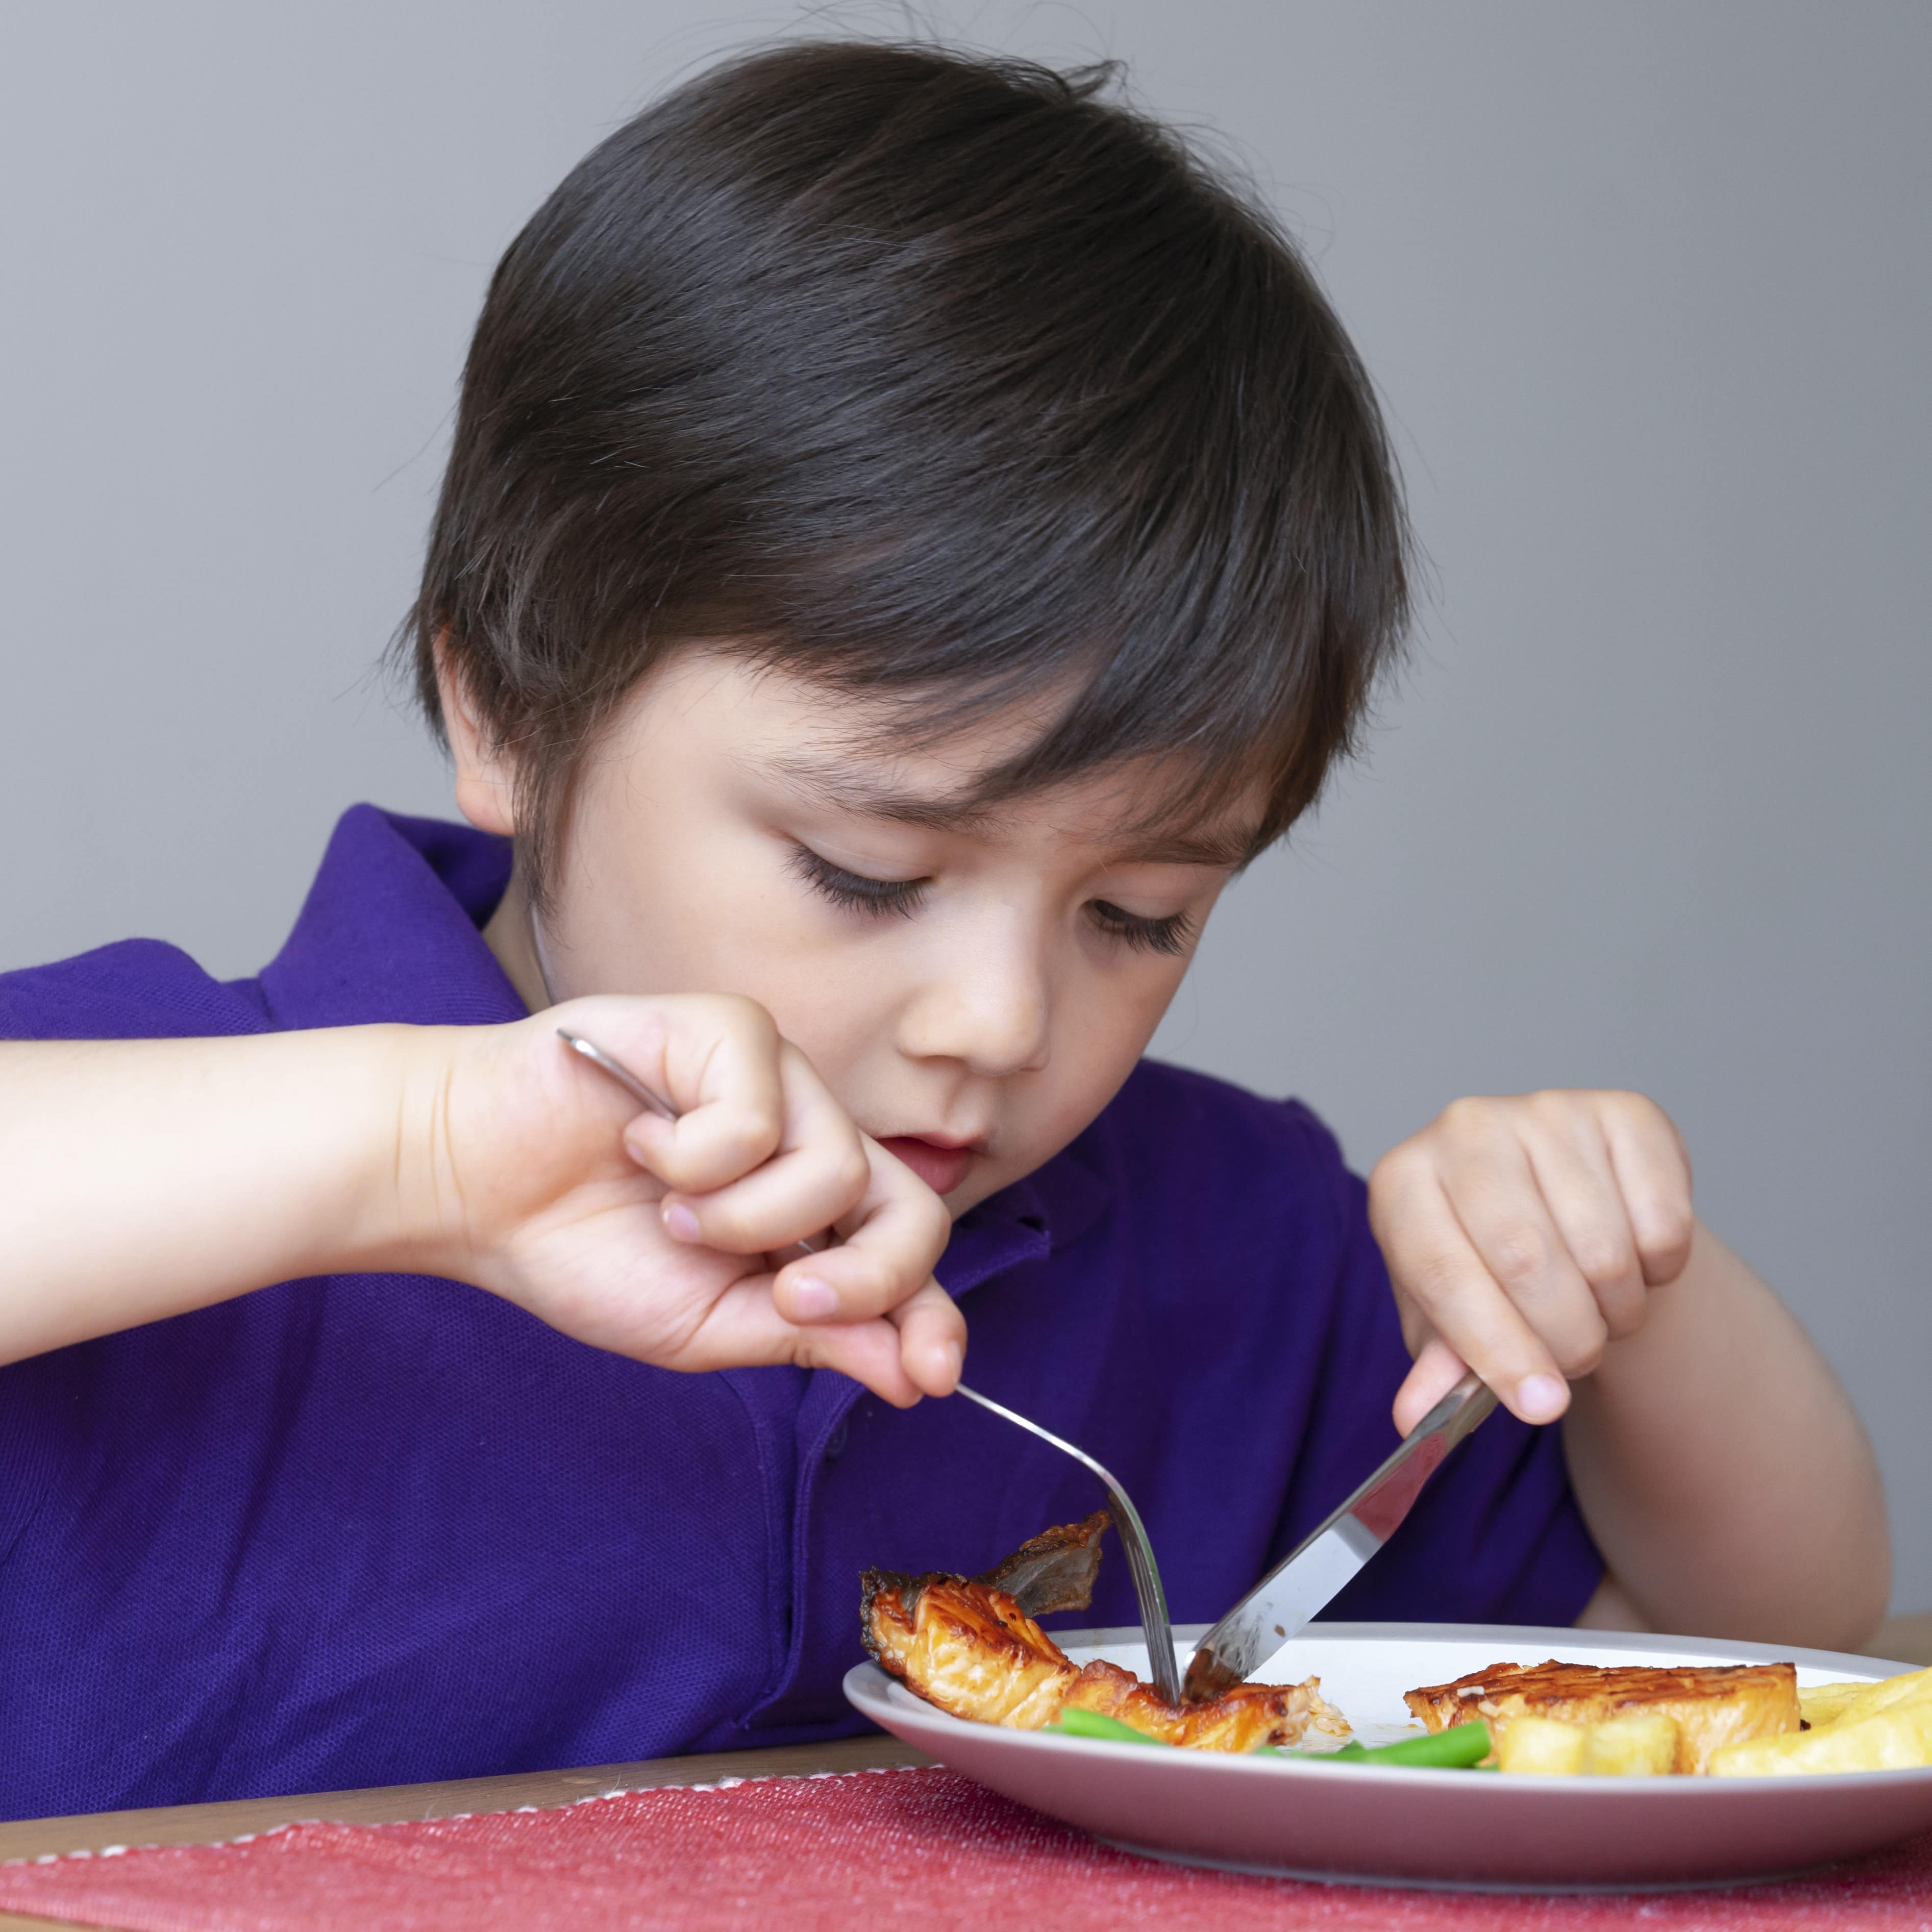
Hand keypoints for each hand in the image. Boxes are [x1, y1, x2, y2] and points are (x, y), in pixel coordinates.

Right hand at [397, 993, 959, 1405]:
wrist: (475, 1186)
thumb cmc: (582, 1248)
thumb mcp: (707, 1324)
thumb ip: (810, 1336)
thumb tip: (915, 1374)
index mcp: (811, 1213)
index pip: (909, 1258)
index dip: (933, 1317)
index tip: (931, 1373)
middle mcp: (810, 1137)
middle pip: (912, 1209)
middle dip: (864, 1276)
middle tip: (783, 1296)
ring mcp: (779, 1079)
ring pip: (839, 1166)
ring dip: (743, 1219)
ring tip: (670, 1207)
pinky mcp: (732, 1030)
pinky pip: (763, 1114)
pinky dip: (695, 1156)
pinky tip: (643, 1144)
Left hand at [1367, 1090, 1695, 1432]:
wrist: (1561, 1215)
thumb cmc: (1491, 1273)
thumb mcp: (1451, 1321)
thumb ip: (1441, 1369)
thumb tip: (1416, 1420)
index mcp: (1403, 1183)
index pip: (1442, 1272)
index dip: (1495, 1349)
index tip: (1540, 1406)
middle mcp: (1464, 1129)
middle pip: (1526, 1261)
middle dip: (1566, 1338)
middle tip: (1576, 1358)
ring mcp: (1546, 1111)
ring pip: (1604, 1250)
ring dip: (1616, 1310)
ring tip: (1600, 1308)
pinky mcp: (1624, 1111)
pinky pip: (1664, 1220)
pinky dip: (1661, 1269)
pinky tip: (1634, 1258)